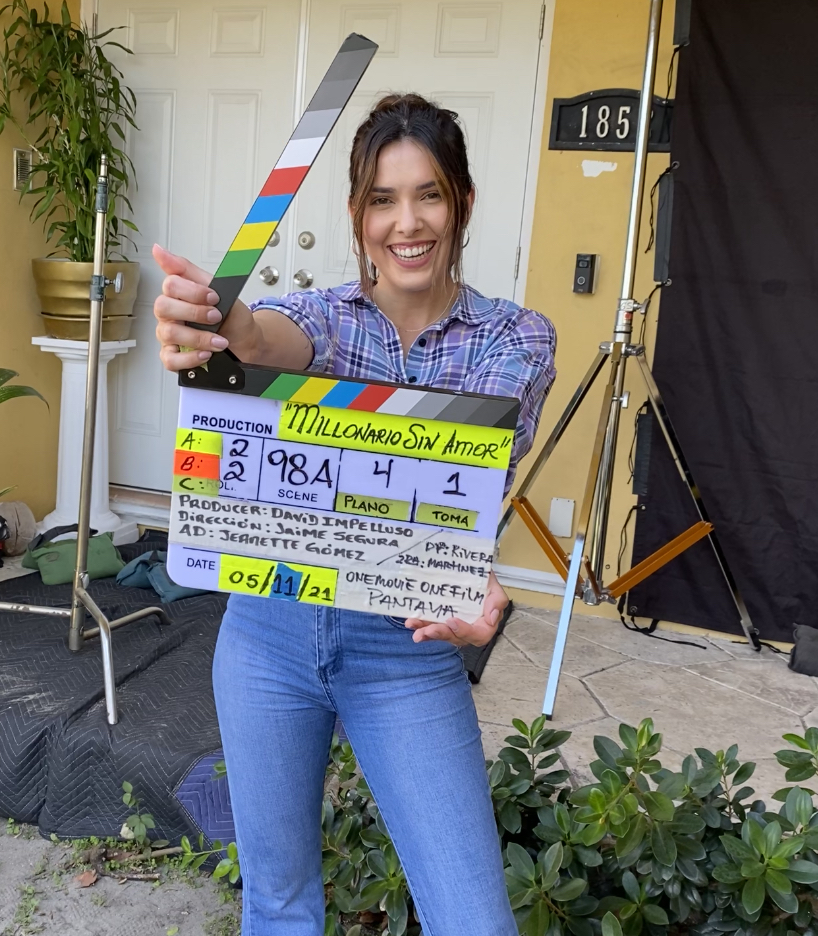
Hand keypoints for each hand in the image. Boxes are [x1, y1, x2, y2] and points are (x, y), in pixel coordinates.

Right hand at [152, 244, 255, 371]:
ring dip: (198, 337)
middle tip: (216, 317)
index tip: (214, 297)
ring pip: (168, 333)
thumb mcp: (219, 289)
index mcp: (178, 295)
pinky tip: (205, 354)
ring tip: (219, 340)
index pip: (170, 285)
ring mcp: (169, 336)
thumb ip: (190, 271)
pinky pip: (170, 359)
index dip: (193, 292)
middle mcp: (170, 314)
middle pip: (163, 307)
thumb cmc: (231, 317)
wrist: (246, 342)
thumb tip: (159, 251)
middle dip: (195, 313)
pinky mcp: (173, 356)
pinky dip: (190, 358)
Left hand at [405, 572, 507, 646]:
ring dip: (427, 634)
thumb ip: (498, 600)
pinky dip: (421, 626)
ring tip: (416, 630)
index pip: (479, 635)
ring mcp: (452, 626)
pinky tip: (411, 623)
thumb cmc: (483, 579)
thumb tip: (492, 618)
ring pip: (441, 634)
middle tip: (429, 630)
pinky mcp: (440, 621)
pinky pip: (430, 627)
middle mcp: (468, 628)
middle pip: (457, 638)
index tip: (451, 621)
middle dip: (441, 635)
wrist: (468, 568)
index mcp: (484, 623)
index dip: (465, 631)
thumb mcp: (494, 585)